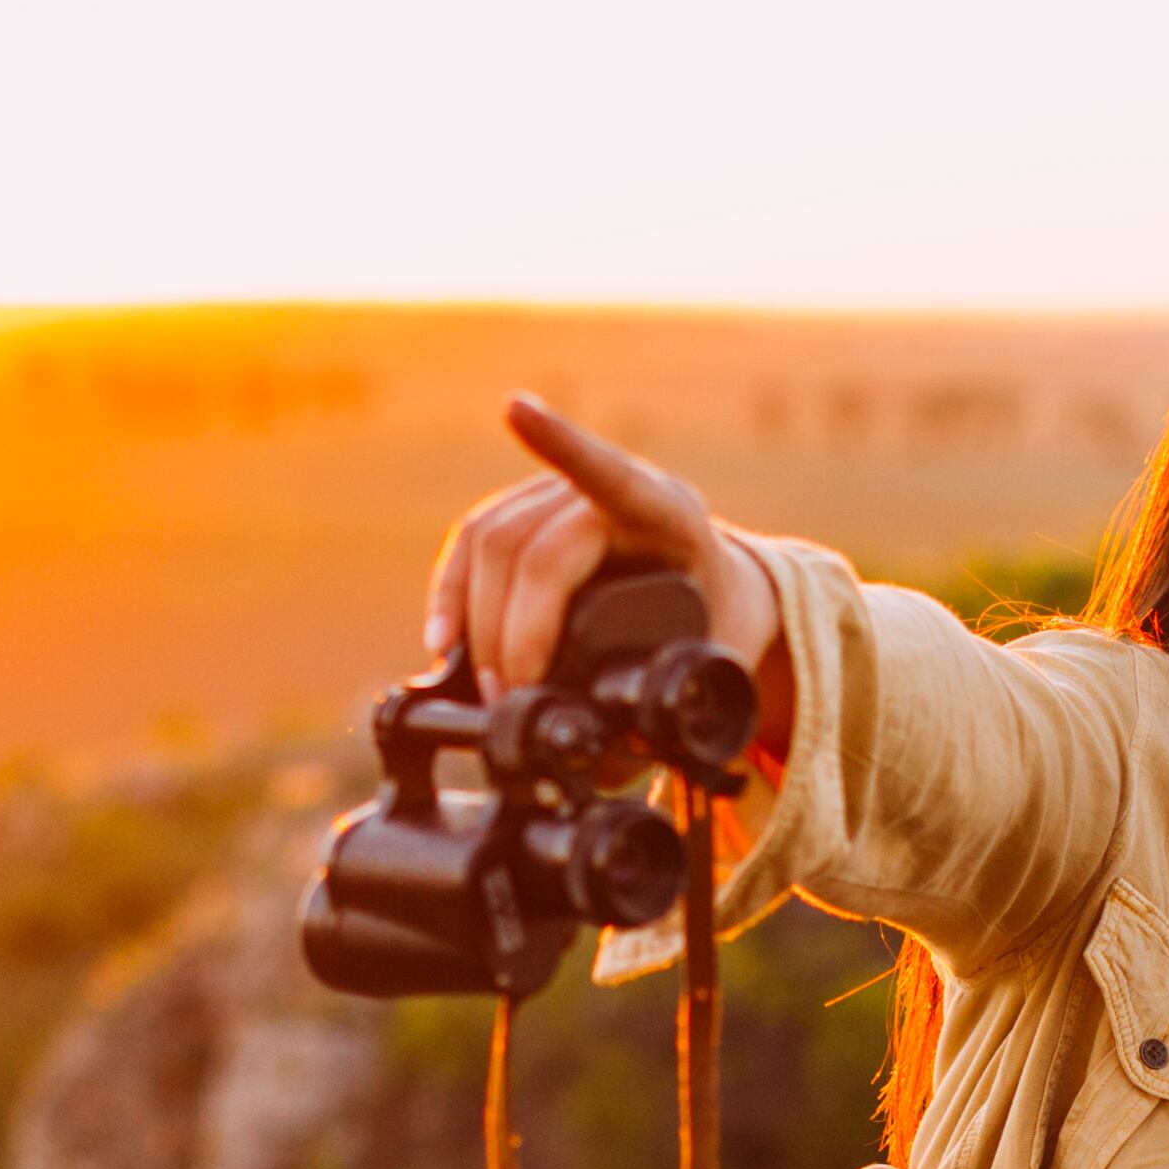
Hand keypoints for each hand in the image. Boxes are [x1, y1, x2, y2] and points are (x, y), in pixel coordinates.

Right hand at [424, 398, 786, 711]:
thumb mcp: (722, 657)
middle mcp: (613, 492)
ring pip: (492, 538)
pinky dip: (453, 594)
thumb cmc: (724, 620)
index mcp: (672, 514)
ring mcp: (564, 496)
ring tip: (486, 685)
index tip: (515, 411)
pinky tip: (444, 639)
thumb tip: (615, 757)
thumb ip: (678, 696)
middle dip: (512, 629)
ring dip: (475, 618)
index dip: (563, 444)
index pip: (615, 477)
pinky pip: (475, 542)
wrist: (724, 591)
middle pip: (534, 542)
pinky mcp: (529, 517)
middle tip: (512, 696)